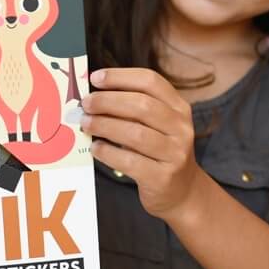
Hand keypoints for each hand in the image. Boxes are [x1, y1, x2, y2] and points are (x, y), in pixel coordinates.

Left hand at [81, 68, 200, 220]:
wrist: (182, 192)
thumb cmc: (159, 153)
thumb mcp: (156, 126)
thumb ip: (132, 110)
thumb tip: (93, 97)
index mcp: (179, 108)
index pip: (151, 82)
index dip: (120, 77)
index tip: (95, 78)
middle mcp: (181, 128)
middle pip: (142, 106)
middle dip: (108, 101)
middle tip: (86, 104)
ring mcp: (175, 154)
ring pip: (135, 133)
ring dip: (104, 126)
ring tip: (86, 124)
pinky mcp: (163, 177)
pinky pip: (130, 161)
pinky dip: (108, 152)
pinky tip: (95, 148)